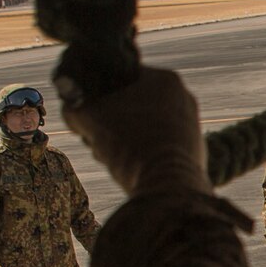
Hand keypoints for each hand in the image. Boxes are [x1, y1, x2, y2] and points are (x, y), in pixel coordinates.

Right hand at [61, 67, 209, 196]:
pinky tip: (131, 169)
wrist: (168, 187)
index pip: (119, 80)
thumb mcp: (89, 118)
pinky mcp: (193, 151)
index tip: (90, 116)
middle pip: (131, 106)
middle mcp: (183, 97)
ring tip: (113, 158)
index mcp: (165, 79)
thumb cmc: (130, 146)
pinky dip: (142, 156)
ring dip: (122, 142)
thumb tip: (73, 110)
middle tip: (99, 140)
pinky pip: (158, 147)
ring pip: (142, 128)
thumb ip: (74, 107)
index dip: (97, 98)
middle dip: (110, 124)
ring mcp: (191, 125)